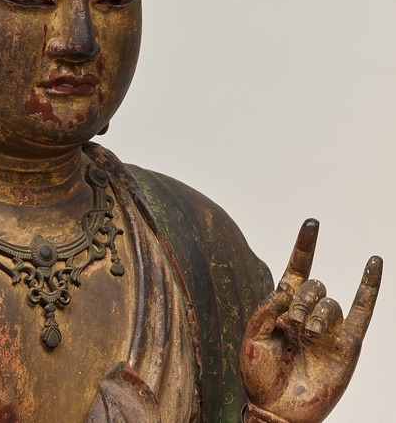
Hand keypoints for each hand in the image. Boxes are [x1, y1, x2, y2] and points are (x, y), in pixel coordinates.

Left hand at [240, 219, 381, 422]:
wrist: (275, 409)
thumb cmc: (260, 374)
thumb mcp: (253, 335)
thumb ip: (267, 307)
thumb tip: (288, 290)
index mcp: (285, 308)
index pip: (298, 270)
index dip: (305, 246)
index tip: (313, 223)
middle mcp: (309, 315)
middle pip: (314, 286)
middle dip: (302, 299)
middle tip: (293, 322)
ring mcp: (329, 331)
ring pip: (331, 303)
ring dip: (318, 313)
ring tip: (308, 334)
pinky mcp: (346, 347)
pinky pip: (363, 312)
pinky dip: (370, 286)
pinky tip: (374, 262)